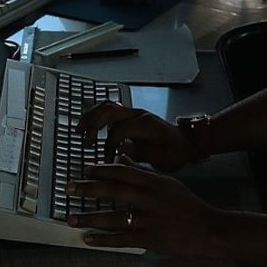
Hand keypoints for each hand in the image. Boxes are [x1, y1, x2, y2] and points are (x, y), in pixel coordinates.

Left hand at [67, 158, 223, 255]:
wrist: (208, 229)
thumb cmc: (187, 205)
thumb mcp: (167, 183)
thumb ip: (143, 173)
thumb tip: (123, 158)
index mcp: (154, 182)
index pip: (123, 172)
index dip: (102, 171)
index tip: (85, 171)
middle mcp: (149, 199)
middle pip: (114, 191)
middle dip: (89, 189)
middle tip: (69, 188)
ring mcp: (149, 220)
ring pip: (114, 217)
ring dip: (90, 218)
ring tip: (71, 217)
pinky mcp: (150, 239)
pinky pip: (122, 239)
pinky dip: (103, 240)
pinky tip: (88, 239)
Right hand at [76, 103, 195, 171]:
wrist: (187, 142)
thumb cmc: (175, 152)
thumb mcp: (161, 159)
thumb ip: (140, 155)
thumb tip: (118, 152)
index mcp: (145, 125)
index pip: (119, 130)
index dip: (109, 146)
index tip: (106, 160)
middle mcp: (138, 114)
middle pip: (109, 110)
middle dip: (93, 124)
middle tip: (84, 140)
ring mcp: (134, 112)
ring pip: (107, 106)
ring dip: (91, 116)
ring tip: (80, 130)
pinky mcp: (131, 115)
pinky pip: (110, 109)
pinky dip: (96, 114)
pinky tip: (88, 124)